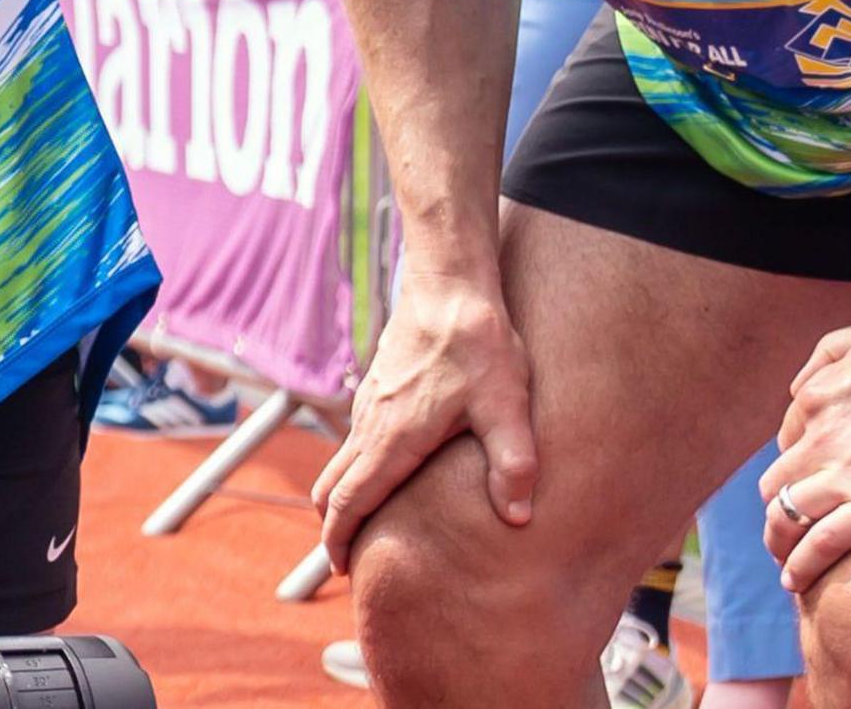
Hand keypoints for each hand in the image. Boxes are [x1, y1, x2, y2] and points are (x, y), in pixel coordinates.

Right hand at [311, 272, 539, 567]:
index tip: (339, 568)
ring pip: (341, 460)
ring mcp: (370, 403)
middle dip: (334, 525)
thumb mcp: (507, 405)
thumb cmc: (478, 344)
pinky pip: (356, 438)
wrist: (449, 282)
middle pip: (332, 485)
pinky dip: (356, 466)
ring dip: (345, 494)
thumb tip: (517, 517)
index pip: (349, 499)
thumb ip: (512, 464)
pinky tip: (389, 469)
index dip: (339, 538)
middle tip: (348, 558)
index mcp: (394, 438)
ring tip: (368, 522)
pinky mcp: (379, 387)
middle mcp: (371, 423)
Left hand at [758, 323, 850, 591]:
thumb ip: (825, 360)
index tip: (805, 493)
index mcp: (816, 402)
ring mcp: (844, 474)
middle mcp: (818, 439)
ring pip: (786, 518)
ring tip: (786, 565)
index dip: (795, 474)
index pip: (788, 449)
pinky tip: (796, 580)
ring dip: (780, 543)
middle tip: (789, 536)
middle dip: (778, 513)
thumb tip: (800, 389)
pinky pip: (822, 542)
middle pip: (777, 487)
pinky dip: (803, 564)